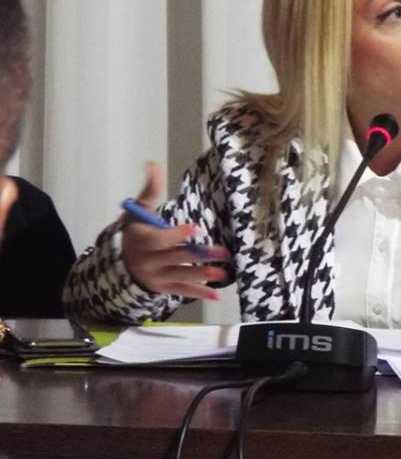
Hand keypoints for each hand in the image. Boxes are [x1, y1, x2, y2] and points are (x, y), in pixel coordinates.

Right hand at [121, 161, 228, 300]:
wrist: (118, 262)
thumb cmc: (135, 230)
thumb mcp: (138, 209)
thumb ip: (150, 189)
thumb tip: (152, 163)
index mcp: (142, 240)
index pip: (160, 238)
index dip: (177, 234)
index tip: (195, 228)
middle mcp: (148, 260)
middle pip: (176, 257)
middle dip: (200, 255)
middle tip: (223, 253)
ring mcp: (156, 276)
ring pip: (181, 276)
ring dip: (202, 275)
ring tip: (222, 273)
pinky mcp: (163, 288)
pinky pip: (181, 291)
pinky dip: (198, 294)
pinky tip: (215, 295)